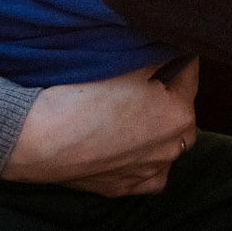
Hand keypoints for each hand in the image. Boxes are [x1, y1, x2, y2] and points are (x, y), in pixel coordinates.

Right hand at [3, 58, 198, 195]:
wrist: (42, 139)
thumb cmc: (84, 98)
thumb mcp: (129, 62)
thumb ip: (159, 54)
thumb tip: (173, 44)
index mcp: (178, 114)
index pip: (189, 73)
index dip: (179, 57)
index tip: (170, 47)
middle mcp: (171, 148)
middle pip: (182, 111)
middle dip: (171, 94)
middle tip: (150, 79)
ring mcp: (148, 172)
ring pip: (167, 145)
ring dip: (160, 128)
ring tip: (136, 111)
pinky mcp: (124, 188)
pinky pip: (148, 173)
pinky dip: (144, 159)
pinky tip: (132, 146)